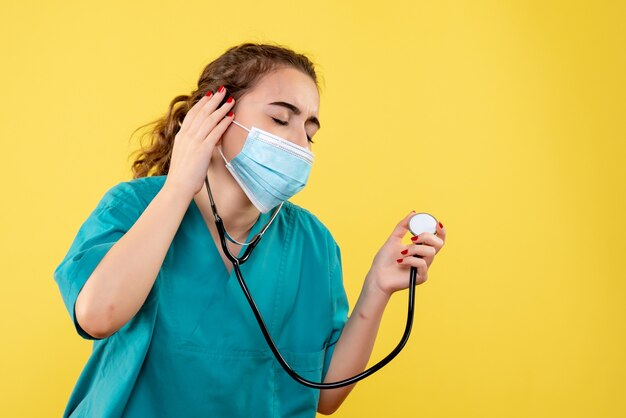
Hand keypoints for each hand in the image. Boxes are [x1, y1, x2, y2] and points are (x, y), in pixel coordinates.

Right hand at [164, 85, 235, 199]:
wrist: (178, 186)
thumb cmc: (182, 174)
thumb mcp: (183, 154)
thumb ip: (190, 144)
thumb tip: (200, 140)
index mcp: (181, 136)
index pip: (192, 114)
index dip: (201, 103)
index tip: (209, 95)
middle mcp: (187, 135)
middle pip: (202, 113)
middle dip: (213, 100)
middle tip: (222, 90)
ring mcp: (195, 141)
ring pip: (210, 120)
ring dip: (221, 108)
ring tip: (230, 100)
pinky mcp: (203, 149)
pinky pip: (216, 132)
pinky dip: (224, 123)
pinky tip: (231, 117)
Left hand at [368, 211, 445, 296]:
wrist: (377, 276)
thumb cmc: (384, 260)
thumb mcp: (393, 239)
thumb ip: (403, 226)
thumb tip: (413, 213)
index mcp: (420, 248)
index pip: (437, 239)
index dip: (441, 231)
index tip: (437, 223)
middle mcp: (424, 257)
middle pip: (439, 244)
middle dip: (427, 237)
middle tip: (412, 238)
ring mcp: (424, 268)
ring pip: (430, 253)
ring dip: (414, 250)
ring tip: (402, 253)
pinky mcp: (421, 277)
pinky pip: (422, 264)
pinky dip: (410, 260)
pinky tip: (400, 261)